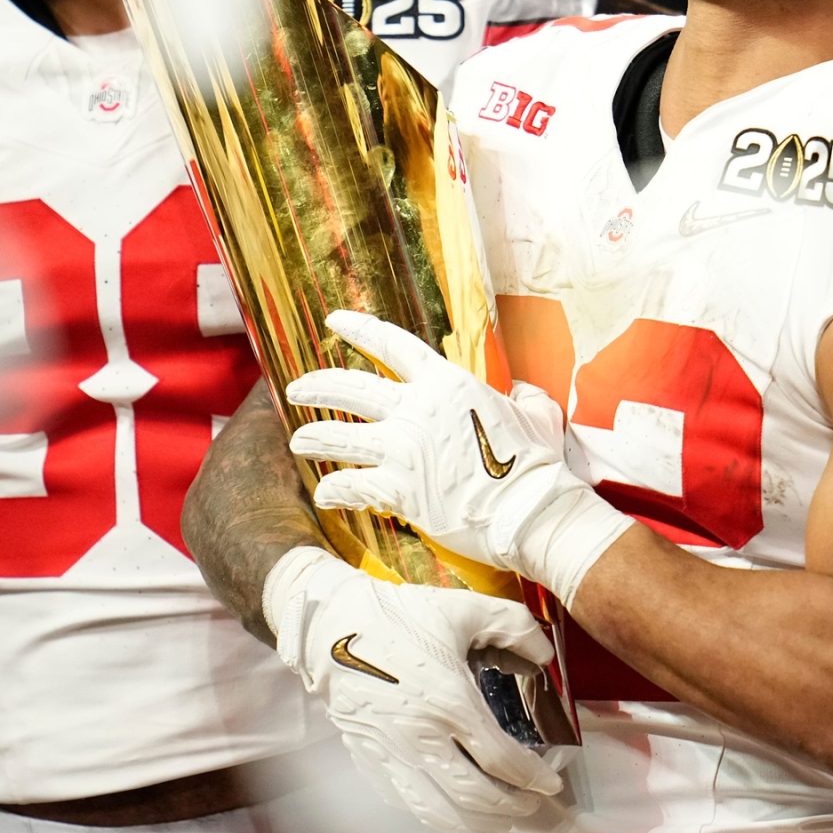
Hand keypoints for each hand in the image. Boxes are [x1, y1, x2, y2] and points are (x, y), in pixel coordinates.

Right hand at [264, 546, 560, 832]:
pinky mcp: (371, 762)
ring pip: (441, 812)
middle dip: (511, 807)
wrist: (332, 627)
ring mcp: (392, 755)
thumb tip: (544, 654)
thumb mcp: (465, 609)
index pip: (501, 760)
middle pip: (476, 797)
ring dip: (478, 822)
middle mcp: (421, 737)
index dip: (532, 777)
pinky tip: (458, 809)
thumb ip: (514, 626)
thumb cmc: (399, 617)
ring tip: (500, 817)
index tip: (550, 781)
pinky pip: (411, 805)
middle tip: (532, 802)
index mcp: (449, 701)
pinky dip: (441, 816)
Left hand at [285, 310, 631, 606]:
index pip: (391, 344)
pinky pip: (350, 484)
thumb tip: (519, 394)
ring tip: (298, 441)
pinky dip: (334, 488)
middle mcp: (416, 410)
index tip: (333, 322)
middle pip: (350, 388)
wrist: (529, 510)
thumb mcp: (535, 412)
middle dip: (316, 385)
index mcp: (446, 383)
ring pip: (339, 436)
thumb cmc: (536, 462)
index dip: (358, 330)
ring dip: (313, 437)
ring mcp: (402, 450)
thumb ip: (519, 397)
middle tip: (296, 389)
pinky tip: (324, 493)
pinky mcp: (397, 490)